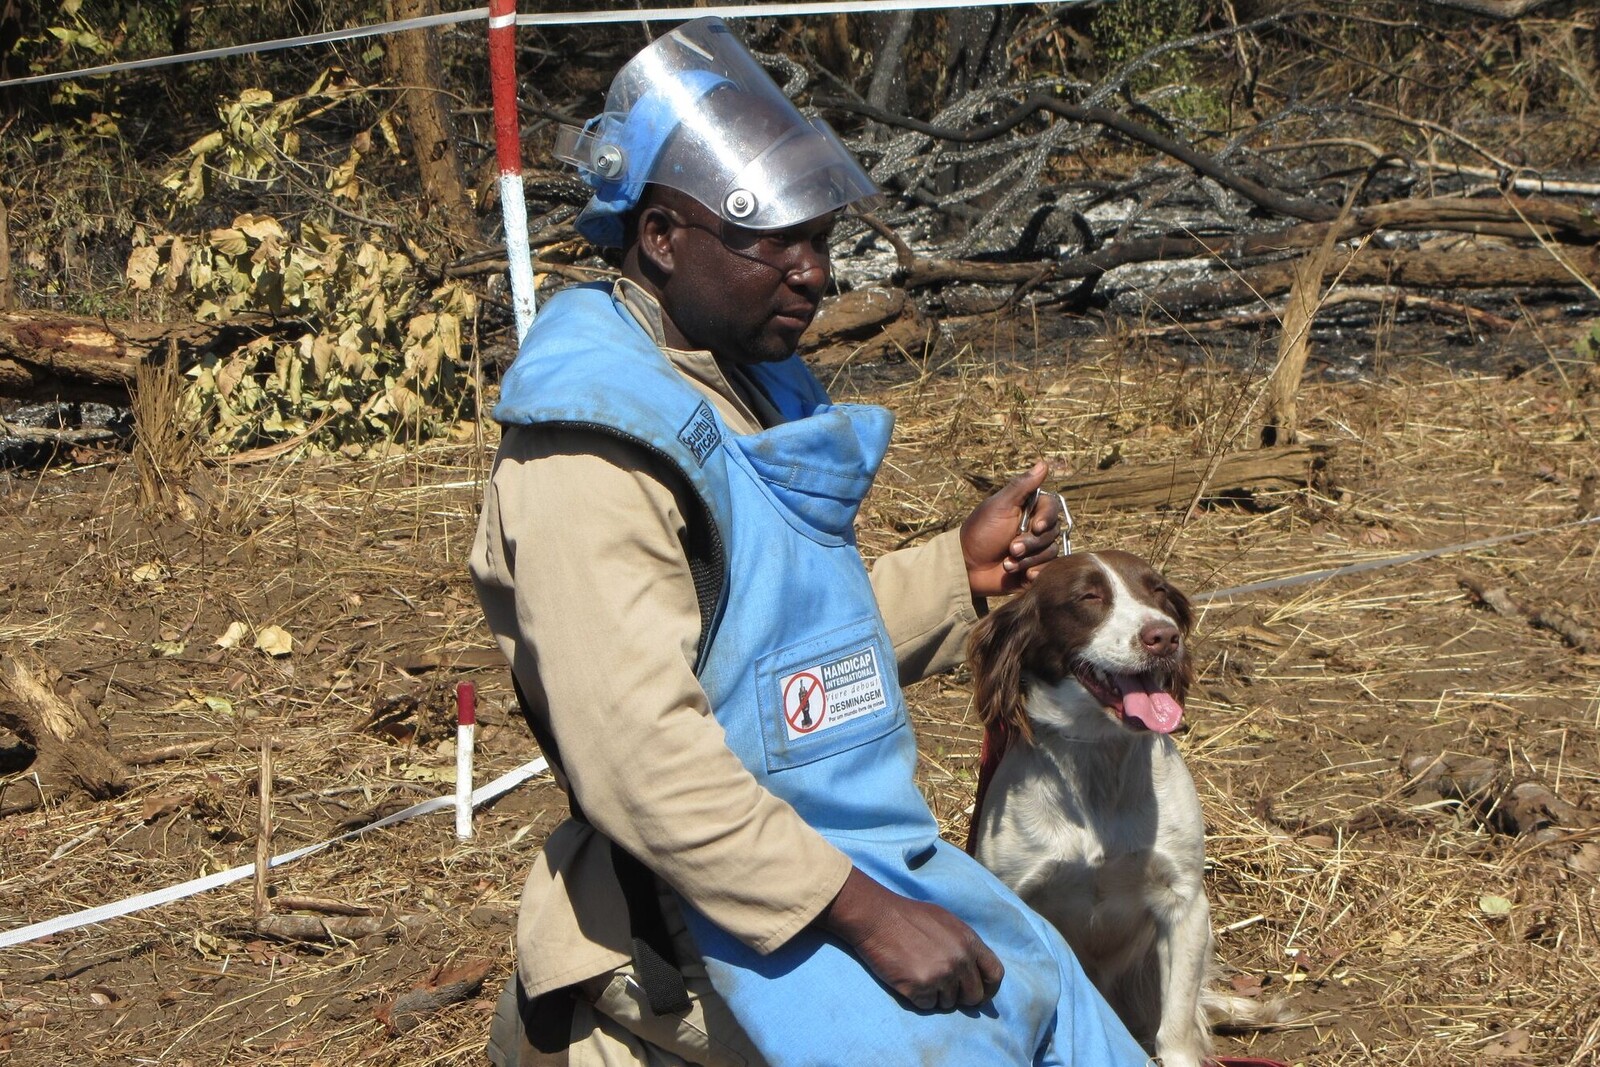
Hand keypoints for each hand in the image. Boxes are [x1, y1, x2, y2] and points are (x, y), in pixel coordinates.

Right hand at [817, 867, 1003, 1010]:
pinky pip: (928, 1005)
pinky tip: (908, 979)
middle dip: (961, 995)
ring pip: (949, 1003)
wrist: (877, 917)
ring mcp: (940, 976)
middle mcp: (959, 960)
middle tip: (944, 987)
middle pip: (974, 995)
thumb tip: (975, 969)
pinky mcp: (920, 988)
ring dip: (937, 995)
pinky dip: (919, 997)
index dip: (989, 988)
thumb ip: (965, 945)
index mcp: (969, 942)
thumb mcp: (947, 921)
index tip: (980, 992)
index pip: (995, 974)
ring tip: (920, 974)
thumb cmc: (909, 916)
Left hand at [960, 460, 1062, 597]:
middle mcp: (1034, 528)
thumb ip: (1022, 486)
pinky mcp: (1035, 568)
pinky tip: (1023, 575)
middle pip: (1053, 531)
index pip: (1052, 508)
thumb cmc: (979, 532)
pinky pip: (1048, 569)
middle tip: (1011, 548)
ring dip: (1029, 558)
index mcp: (1027, 509)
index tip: (1036, 527)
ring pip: (1051, 551)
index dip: (1047, 517)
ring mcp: (1035, 549)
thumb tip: (1044, 463)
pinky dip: (1036, 571)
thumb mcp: (999, 507)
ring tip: (1008, 563)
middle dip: (1031, 542)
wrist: (966, 567)